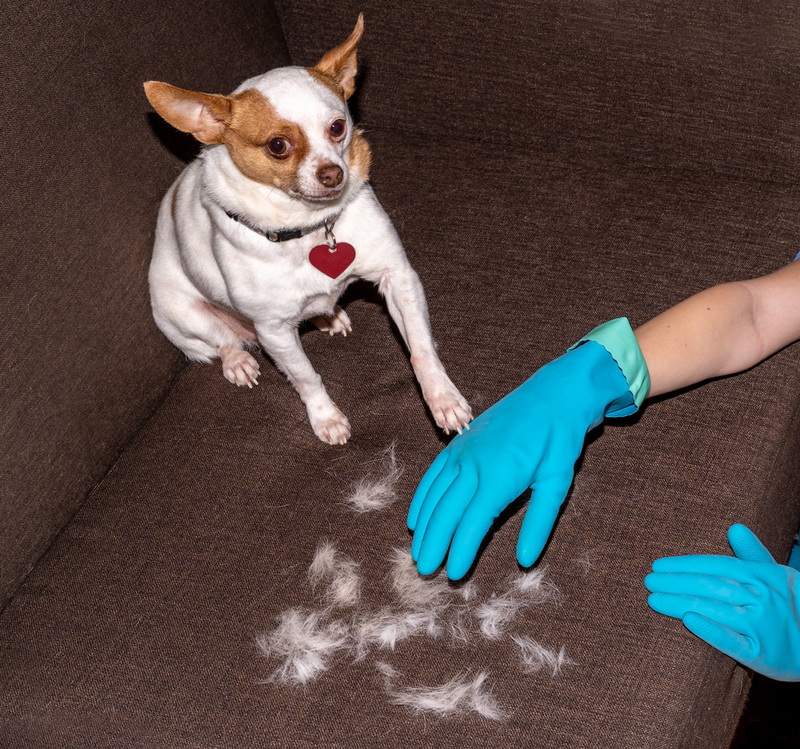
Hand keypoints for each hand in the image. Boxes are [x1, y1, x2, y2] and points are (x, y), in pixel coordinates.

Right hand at [408, 340, 635, 579]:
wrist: (550, 394)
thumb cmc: (557, 440)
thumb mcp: (557, 482)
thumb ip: (540, 522)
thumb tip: (525, 561)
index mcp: (499, 477)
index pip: (473, 523)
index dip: (460, 551)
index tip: (453, 575)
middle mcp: (473, 464)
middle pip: (446, 512)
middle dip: (434, 544)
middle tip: (425, 571)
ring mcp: (462, 452)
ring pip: (435, 495)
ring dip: (424, 526)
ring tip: (417, 552)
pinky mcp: (459, 444)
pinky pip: (433, 475)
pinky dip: (422, 498)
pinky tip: (415, 518)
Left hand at [646, 524, 799, 680]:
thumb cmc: (791, 606)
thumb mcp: (778, 576)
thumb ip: (753, 553)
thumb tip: (734, 527)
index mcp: (762, 576)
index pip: (716, 566)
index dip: (685, 565)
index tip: (658, 565)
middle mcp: (762, 599)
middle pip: (710, 586)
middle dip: (675, 583)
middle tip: (648, 582)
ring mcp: (761, 627)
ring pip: (714, 610)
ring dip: (680, 603)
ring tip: (653, 600)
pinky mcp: (760, 655)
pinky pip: (732, 641)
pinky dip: (710, 630)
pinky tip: (689, 620)